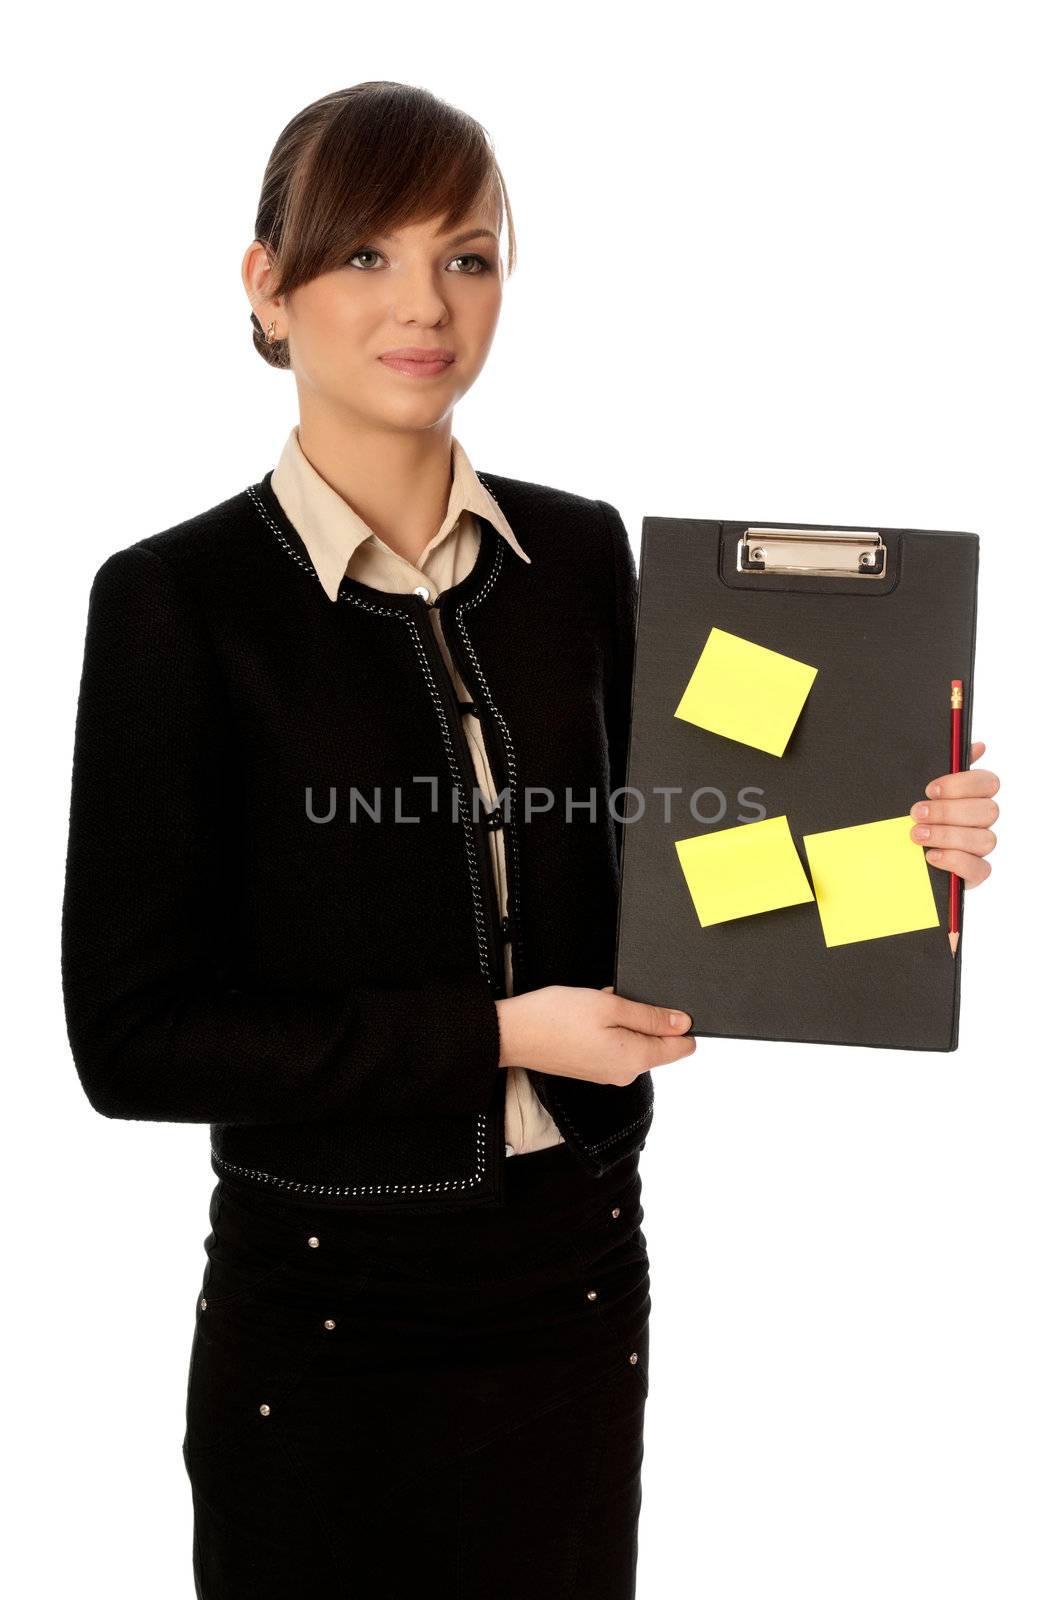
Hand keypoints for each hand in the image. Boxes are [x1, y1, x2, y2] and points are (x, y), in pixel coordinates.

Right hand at [496, 984, 695, 1086]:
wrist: (512, 1034)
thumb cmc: (555, 1017)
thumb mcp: (610, 1006)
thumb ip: (651, 1017)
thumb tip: (683, 1024)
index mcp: (635, 1059)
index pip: (681, 1047)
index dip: (680, 1023)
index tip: (661, 1006)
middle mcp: (625, 1073)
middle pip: (656, 1043)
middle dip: (645, 1017)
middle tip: (616, 1000)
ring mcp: (607, 1074)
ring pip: (633, 1041)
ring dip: (623, 1020)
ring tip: (596, 1006)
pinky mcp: (592, 1069)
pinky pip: (614, 1045)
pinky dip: (607, 1027)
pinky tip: (586, 1015)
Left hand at [909, 739, 998, 886]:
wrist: (886, 853)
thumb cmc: (906, 815)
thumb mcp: (915, 787)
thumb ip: (942, 766)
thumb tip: (977, 746)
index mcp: (972, 795)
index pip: (988, 782)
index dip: (962, 785)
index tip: (930, 789)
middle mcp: (981, 821)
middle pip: (988, 811)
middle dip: (949, 811)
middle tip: (917, 813)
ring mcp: (979, 848)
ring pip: (985, 839)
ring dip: (948, 836)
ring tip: (917, 835)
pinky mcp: (973, 873)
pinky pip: (980, 869)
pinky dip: (955, 861)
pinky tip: (931, 856)